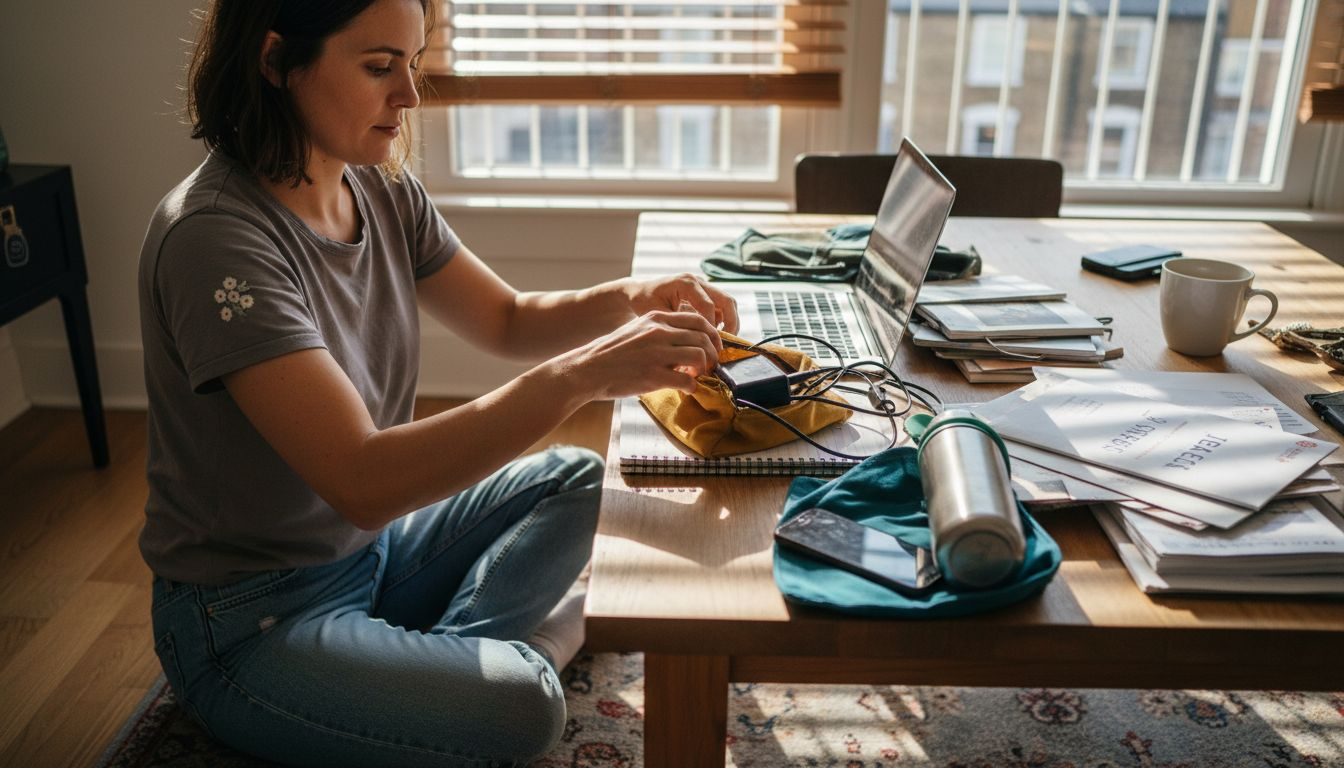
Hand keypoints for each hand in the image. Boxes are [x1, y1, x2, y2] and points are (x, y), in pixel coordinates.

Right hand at [557, 309, 721, 399]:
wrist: (587, 369)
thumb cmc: (612, 353)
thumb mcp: (637, 330)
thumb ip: (661, 331)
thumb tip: (686, 340)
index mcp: (656, 318)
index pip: (698, 320)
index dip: (713, 335)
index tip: (713, 347)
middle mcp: (658, 332)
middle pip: (703, 338)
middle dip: (713, 353)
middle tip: (709, 365)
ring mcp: (656, 353)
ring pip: (699, 356)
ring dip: (704, 369)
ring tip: (696, 376)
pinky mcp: (653, 375)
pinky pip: (687, 380)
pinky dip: (692, 386)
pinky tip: (686, 388)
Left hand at [621, 273, 739, 334]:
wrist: (640, 292)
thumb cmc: (644, 301)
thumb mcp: (656, 313)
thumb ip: (676, 324)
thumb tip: (694, 340)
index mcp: (686, 282)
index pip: (708, 305)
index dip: (710, 326)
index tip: (707, 344)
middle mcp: (698, 281)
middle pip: (726, 300)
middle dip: (731, 323)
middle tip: (727, 344)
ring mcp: (703, 287)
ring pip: (727, 303)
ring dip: (730, 322)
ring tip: (723, 342)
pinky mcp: (705, 294)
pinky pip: (721, 307)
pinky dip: (723, 321)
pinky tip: (714, 337)